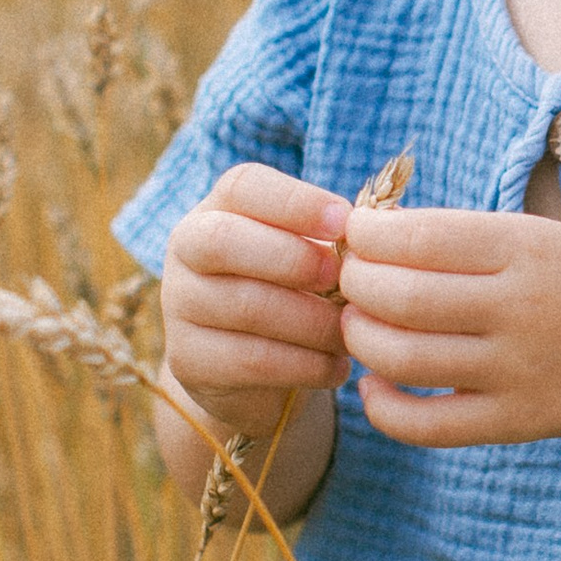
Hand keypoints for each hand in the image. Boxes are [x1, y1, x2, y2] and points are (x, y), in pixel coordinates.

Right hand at [158, 165, 354, 442]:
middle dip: (293, 258)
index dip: (295, 201)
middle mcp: (186, 249)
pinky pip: (250, 360)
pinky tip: (336, 368)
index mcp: (219, 207)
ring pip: (244, 305)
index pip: (243, 186)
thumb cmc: (296, 294)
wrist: (253, 374)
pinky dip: (305, 365)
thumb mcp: (311, 257)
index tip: (344, 222)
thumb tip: (381, 226)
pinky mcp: (188, 360)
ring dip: (311, 321)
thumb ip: (333, 239)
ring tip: (351, 333)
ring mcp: (179, 306)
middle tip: (342, 279)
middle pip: (223, 240)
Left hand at [337, 204, 560, 448]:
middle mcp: (522, 309)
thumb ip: (458, 236)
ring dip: (359, 339)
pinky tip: (373, 384)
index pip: (418, 238)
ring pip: (402, 359)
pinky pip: (424, 426)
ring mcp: (518, 371)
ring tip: (357, 325)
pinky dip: (380, 407)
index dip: (367, 236)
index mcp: (525, 248)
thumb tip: (363, 236)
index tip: (355, 235)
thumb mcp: (533, 235)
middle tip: (347, 281)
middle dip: (354, 285)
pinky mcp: (514, 422)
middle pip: (401, 298)